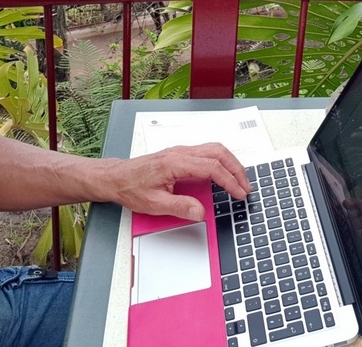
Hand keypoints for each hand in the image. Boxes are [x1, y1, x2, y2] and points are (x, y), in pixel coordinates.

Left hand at [105, 142, 250, 220]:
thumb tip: (201, 212)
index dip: (229, 181)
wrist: (116, 177)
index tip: (239, 193)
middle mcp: (181, 152)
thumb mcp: (154, 204)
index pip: (212, 168)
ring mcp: (181, 151)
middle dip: (237, 169)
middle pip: (219, 153)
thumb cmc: (131, 187)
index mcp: (176, 162)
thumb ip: (180, 207)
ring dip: (230, 163)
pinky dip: (221, 161)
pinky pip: (207, 152)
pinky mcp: (180, 154)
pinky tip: (223, 173)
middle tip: (246, 186)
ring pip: (215, 149)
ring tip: (239, 180)